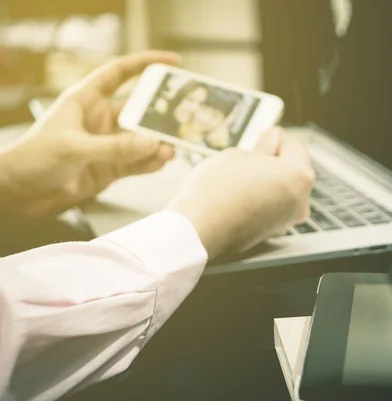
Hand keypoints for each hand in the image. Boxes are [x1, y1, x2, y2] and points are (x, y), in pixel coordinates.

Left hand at [0, 51, 180, 216]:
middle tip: (185, 116)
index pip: (120, 73)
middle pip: (139, 109)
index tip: (174, 62)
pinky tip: (161, 163)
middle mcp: (101, 119)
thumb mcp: (73, 148)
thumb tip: (152, 143)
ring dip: (158, 143)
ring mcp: (108, 144)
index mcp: (86, 99)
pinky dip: (151, 163)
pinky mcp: (111, 168)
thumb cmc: (33, 159)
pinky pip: (138, 162)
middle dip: (162, 112)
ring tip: (172, 149)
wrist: (20, 194)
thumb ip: (113, 147)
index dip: (147, 63)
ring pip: (142, 139)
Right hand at [167, 128, 314, 258]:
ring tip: (239, 175)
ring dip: (266, 179)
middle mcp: (300, 202)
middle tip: (248, 153)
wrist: (197, 230)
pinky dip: (260, 197)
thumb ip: (264, 146)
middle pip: (290, 170)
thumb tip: (273, 138)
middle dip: (272, 159)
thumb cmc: (217, 190)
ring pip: (280, 189)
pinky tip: (239, 193)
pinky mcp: (271, 233)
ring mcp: (286, 220)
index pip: (293, 145)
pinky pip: (270, 206)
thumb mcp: (240, 155)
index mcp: (299, 178)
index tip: (260, 134)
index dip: (274, 136)